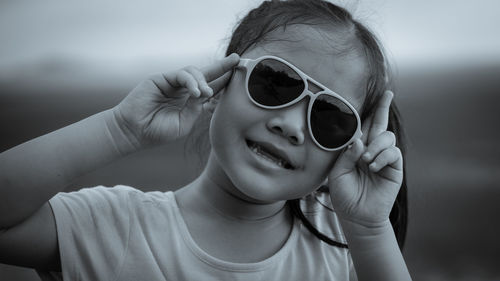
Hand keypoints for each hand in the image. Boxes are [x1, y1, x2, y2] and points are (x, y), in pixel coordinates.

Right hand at [112, 53, 239, 147]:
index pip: (212, 88)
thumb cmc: (158, 132)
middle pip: (207, 74)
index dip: (225, 82)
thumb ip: (196, 108)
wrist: (134, 132)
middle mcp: (184, 90)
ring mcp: (173, 83)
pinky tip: (196, 91)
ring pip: (195, 72)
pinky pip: (181, 74)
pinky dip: (191, 81)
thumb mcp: (184, 123)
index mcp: (191, 102)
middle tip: (236, 59)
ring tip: (207, 93)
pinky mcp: (162, 78)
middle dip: (222, 66)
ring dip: (204, 80)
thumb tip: (207, 92)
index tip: (239, 76)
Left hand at [327, 91, 402, 226]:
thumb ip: (347, 155)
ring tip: (366, 162)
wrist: (356, 216)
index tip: (374, 94)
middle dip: (383, 107)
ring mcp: (384, 157)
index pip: (362, 126)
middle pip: (379, 123)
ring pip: (387, 136)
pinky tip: (373, 167)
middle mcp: (371, 149)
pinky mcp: (394, 167)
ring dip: (376, 146)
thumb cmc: (344, 195)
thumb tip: (359, 140)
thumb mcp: (338, 173)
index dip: (368, 111)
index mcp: (356, 149)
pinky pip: (393, 152)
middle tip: (387, 93)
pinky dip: (382, 157)